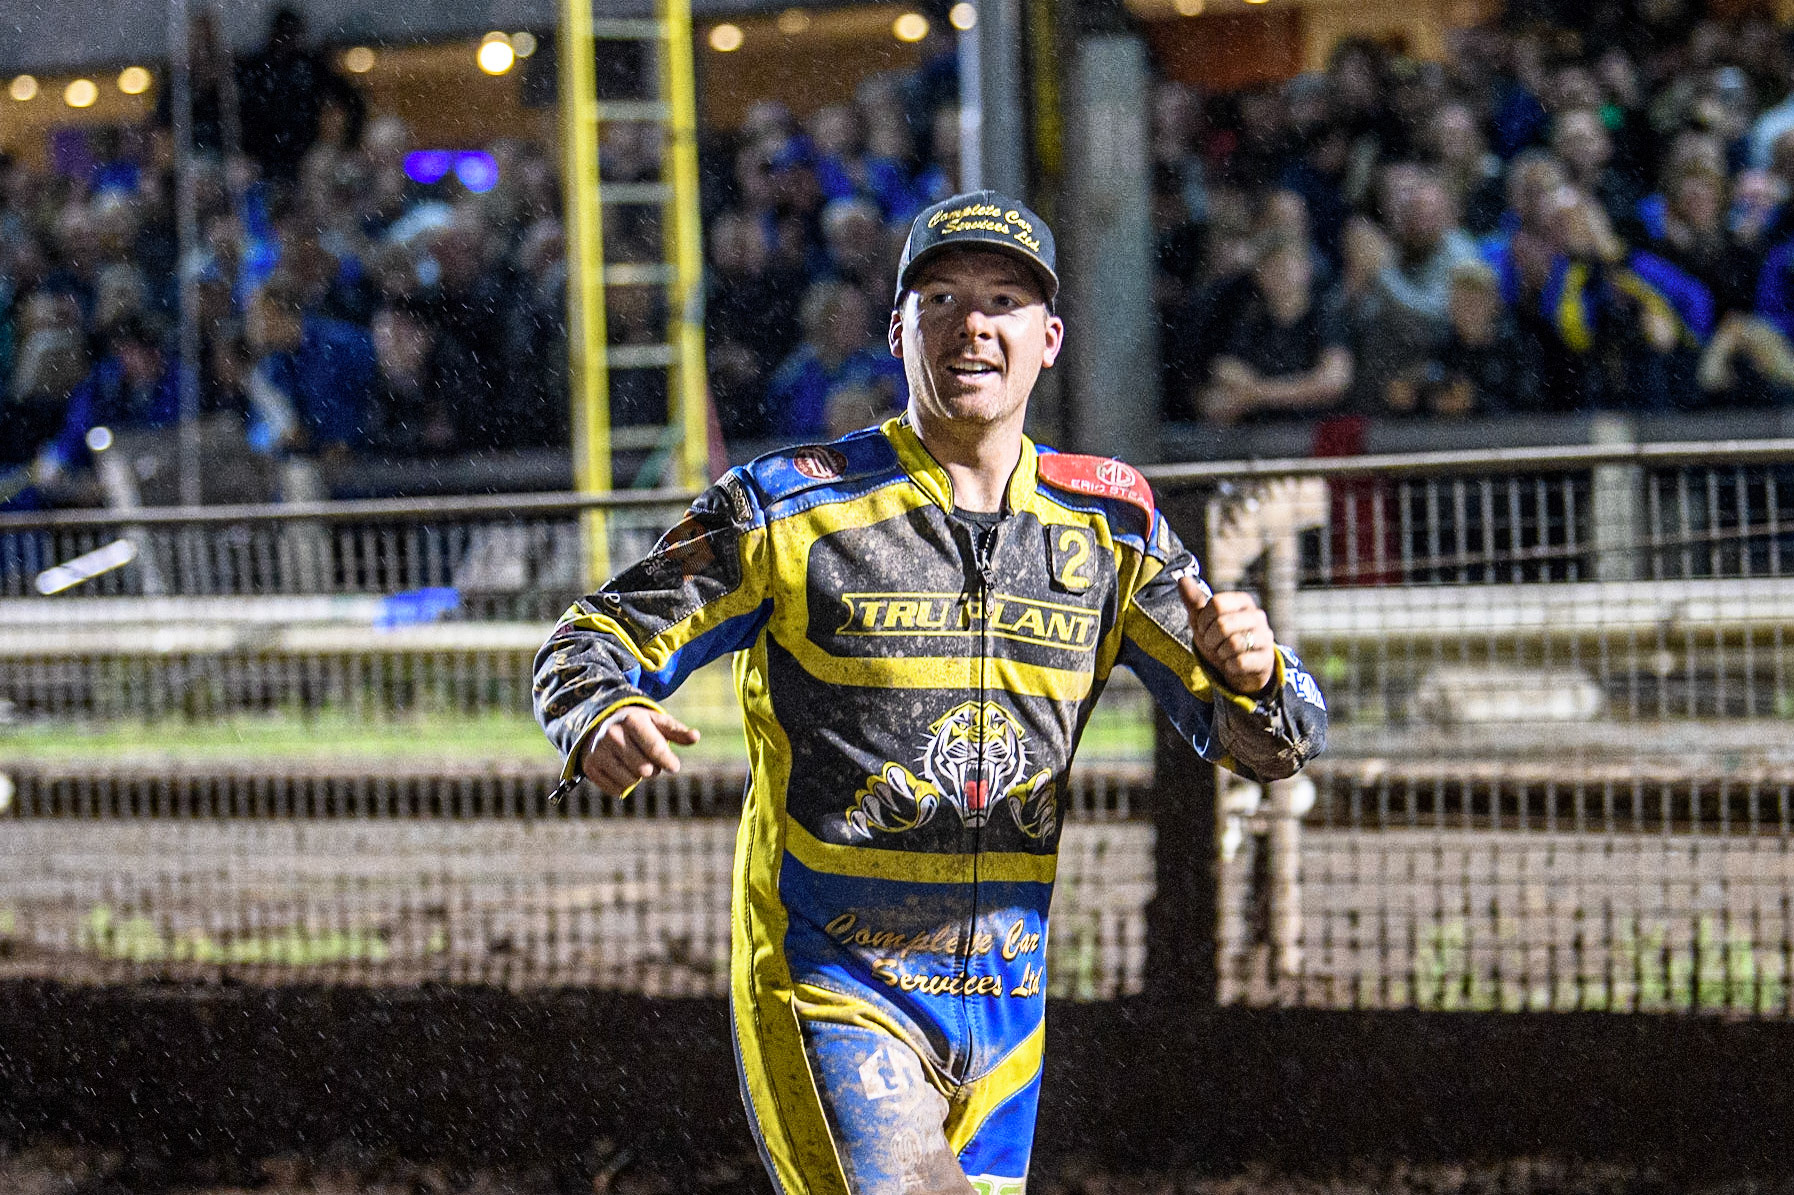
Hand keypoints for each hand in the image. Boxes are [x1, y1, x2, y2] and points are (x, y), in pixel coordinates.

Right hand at [579, 707, 700, 795]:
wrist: (601, 724)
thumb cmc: (637, 725)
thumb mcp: (657, 722)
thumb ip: (677, 731)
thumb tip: (696, 737)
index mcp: (631, 720)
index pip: (656, 750)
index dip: (669, 762)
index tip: (673, 766)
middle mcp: (612, 734)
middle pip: (645, 770)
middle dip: (653, 769)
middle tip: (649, 761)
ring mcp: (598, 751)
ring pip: (631, 781)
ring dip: (638, 777)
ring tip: (635, 764)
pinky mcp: (590, 767)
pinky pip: (616, 789)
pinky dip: (624, 784)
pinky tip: (621, 770)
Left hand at [1179, 575, 1276, 694]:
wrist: (1240, 668)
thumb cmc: (1220, 640)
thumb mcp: (1204, 621)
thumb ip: (1194, 601)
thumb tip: (1182, 579)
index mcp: (1242, 601)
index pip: (1217, 604)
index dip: (1204, 620)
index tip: (1205, 628)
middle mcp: (1257, 616)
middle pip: (1223, 624)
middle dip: (1210, 639)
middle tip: (1213, 644)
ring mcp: (1265, 637)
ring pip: (1233, 644)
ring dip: (1220, 653)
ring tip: (1224, 654)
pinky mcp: (1266, 658)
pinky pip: (1241, 662)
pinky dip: (1230, 666)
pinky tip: (1234, 665)